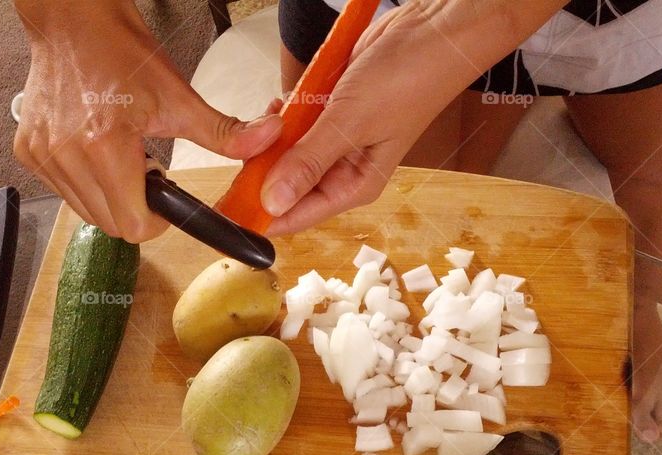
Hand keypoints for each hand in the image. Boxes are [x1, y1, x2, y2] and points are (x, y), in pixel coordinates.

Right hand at [13, 0, 281, 240]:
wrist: (72, 19)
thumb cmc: (121, 52)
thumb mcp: (178, 96)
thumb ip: (223, 131)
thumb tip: (267, 140)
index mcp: (104, 146)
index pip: (133, 225)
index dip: (156, 221)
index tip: (164, 198)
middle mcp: (66, 155)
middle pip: (110, 225)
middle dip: (135, 209)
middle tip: (145, 172)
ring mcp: (42, 155)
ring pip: (86, 212)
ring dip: (110, 198)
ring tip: (120, 158)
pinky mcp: (27, 152)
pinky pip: (64, 192)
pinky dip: (86, 184)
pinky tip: (96, 151)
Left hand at [262, 0, 563, 234]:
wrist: (435, 30)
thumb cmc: (410, 79)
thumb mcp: (351, 123)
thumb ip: (309, 162)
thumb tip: (273, 202)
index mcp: (355, 185)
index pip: (297, 216)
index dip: (261, 216)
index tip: (226, 210)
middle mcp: (344, 169)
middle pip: (287, 186)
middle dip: (261, 172)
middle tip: (239, 152)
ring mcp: (335, 140)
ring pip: (287, 154)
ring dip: (271, 140)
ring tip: (264, 122)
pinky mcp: (330, 112)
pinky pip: (294, 124)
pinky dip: (283, 115)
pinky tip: (277, 104)